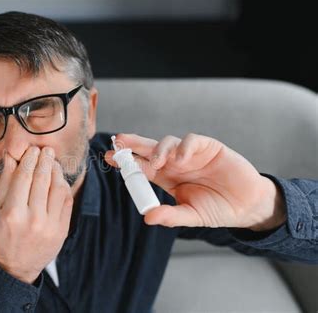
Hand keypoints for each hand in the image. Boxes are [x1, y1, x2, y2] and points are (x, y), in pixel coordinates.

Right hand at [0, 146, 73, 283]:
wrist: (16, 267)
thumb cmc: (2, 237)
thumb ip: (4, 183)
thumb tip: (10, 158)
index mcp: (12, 214)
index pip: (24, 177)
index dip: (29, 160)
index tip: (32, 150)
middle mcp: (33, 219)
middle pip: (42, 179)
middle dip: (45, 160)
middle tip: (46, 150)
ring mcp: (50, 226)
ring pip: (58, 188)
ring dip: (56, 171)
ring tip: (53, 162)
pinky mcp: (62, 230)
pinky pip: (67, 201)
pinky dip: (64, 186)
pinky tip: (59, 179)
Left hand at [105, 133, 285, 230]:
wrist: (248, 205)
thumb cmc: (217, 209)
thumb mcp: (191, 216)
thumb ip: (170, 216)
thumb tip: (147, 218)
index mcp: (166, 178)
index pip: (141, 167)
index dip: (126, 162)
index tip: (109, 158)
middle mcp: (174, 163)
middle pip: (149, 149)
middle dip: (133, 145)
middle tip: (118, 142)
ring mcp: (190, 154)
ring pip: (167, 142)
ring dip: (158, 150)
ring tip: (156, 163)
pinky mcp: (208, 147)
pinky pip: (192, 141)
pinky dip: (184, 147)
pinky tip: (181, 159)